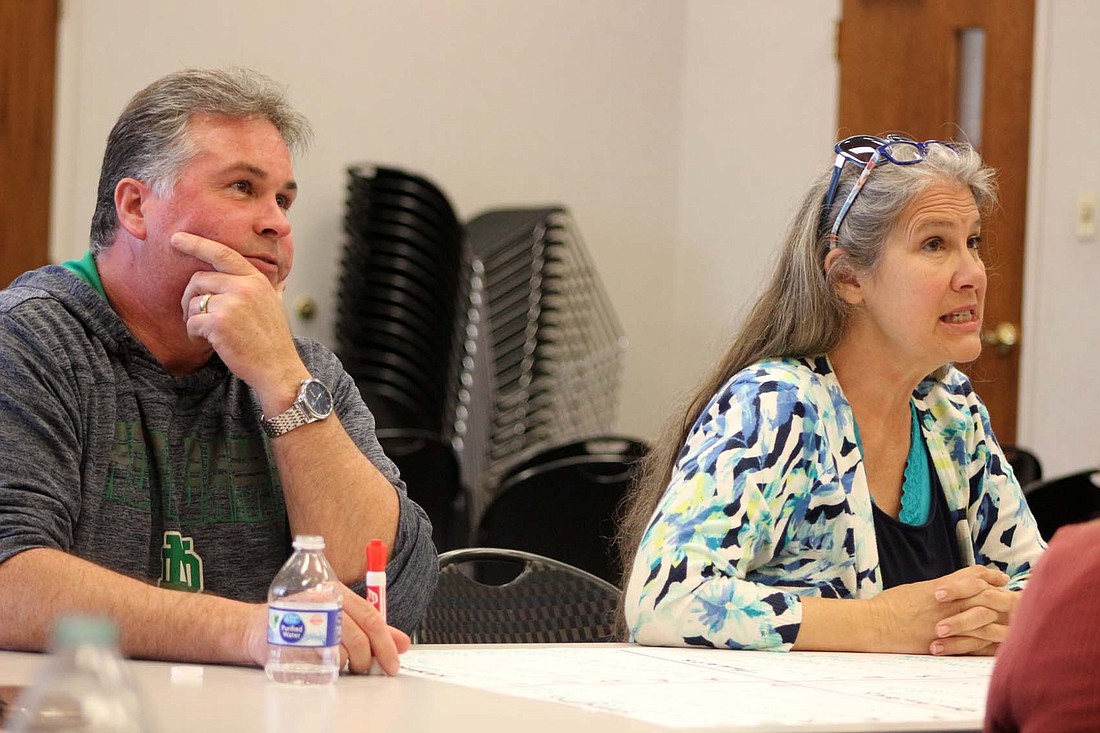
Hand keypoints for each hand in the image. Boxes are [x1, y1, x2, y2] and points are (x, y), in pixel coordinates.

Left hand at [172, 232, 306, 404]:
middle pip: (200, 279)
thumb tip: (281, 283)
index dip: (197, 244)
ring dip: (193, 319)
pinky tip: (209, 343)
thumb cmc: (274, 341)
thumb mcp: (277, 308)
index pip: (223, 254)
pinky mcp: (218, 323)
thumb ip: (272, 291)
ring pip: (194, 301)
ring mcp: (231, 304)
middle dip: (190, 297)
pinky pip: (192, 322)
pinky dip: (194, 335)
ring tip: (206, 333)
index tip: (177, 239)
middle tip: (194, 316)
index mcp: (257, 280)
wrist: (278, 369)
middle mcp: (244, 287)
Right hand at [244, 585, 410, 675]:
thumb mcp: (338, 615)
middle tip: (370, 669)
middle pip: (360, 636)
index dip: (387, 643)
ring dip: (350, 665)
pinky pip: (321, 662)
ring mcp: (306, 621)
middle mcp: (323, 602)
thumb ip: (370, 627)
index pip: (371, 617)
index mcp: (336, 592)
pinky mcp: (292, 642)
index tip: (394, 662)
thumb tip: (402, 642)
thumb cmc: (300, 620)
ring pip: (343, 651)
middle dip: (371, 658)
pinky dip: (330, 669)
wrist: (255, 627)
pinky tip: (326, 665)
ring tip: (346, 665)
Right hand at [869, 565, 1013, 655]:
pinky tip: (997, 646)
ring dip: (1000, 622)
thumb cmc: (889, 606)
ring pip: (983, 620)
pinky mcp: (944, 642)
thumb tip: (953, 587)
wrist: (875, 624)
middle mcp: (947, 604)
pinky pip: (973, 643)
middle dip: (1002, 596)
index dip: (989, 576)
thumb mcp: (916, 589)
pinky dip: (987, 644)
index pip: (973, 577)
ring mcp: (947, 623)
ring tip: (1013, 624)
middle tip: (1014, 598)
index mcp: (940, 589)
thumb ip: (938, 588)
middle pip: (984, 596)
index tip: (1000, 578)